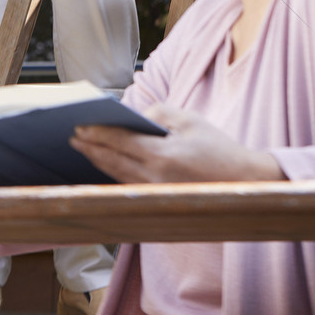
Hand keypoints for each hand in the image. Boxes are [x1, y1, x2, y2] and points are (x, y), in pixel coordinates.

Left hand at [69, 105, 284, 183]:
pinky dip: (114, 174)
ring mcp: (156, 193)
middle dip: (91, 148)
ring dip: (99, 161)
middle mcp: (154, 178)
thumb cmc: (218, 149)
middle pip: (113, 161)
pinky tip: (105, 166)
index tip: (80, 124)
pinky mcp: (160, 200)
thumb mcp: (191, 121)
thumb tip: (136, 116)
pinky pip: (129, 185)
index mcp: (162, 156)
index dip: (98, 133)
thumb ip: (159, 114)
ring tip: (83, 149)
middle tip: (72, 136)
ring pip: (118, 176)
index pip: (120, 142)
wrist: (242, 184)